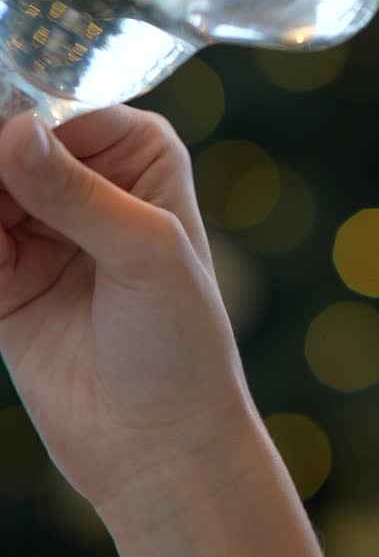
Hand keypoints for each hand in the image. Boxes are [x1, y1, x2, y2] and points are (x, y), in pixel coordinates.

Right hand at [0, 106, 251, 514]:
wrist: (162, 447)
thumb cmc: (183, 340)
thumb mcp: (145, 251)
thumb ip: (76, 192)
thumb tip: (14, 132)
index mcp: (138, 154)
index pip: (62, 109)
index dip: (20, 118)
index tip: (0, 148)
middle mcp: (88, 181)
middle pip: (12, 146)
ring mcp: (42, 229)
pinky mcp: (5, 280)